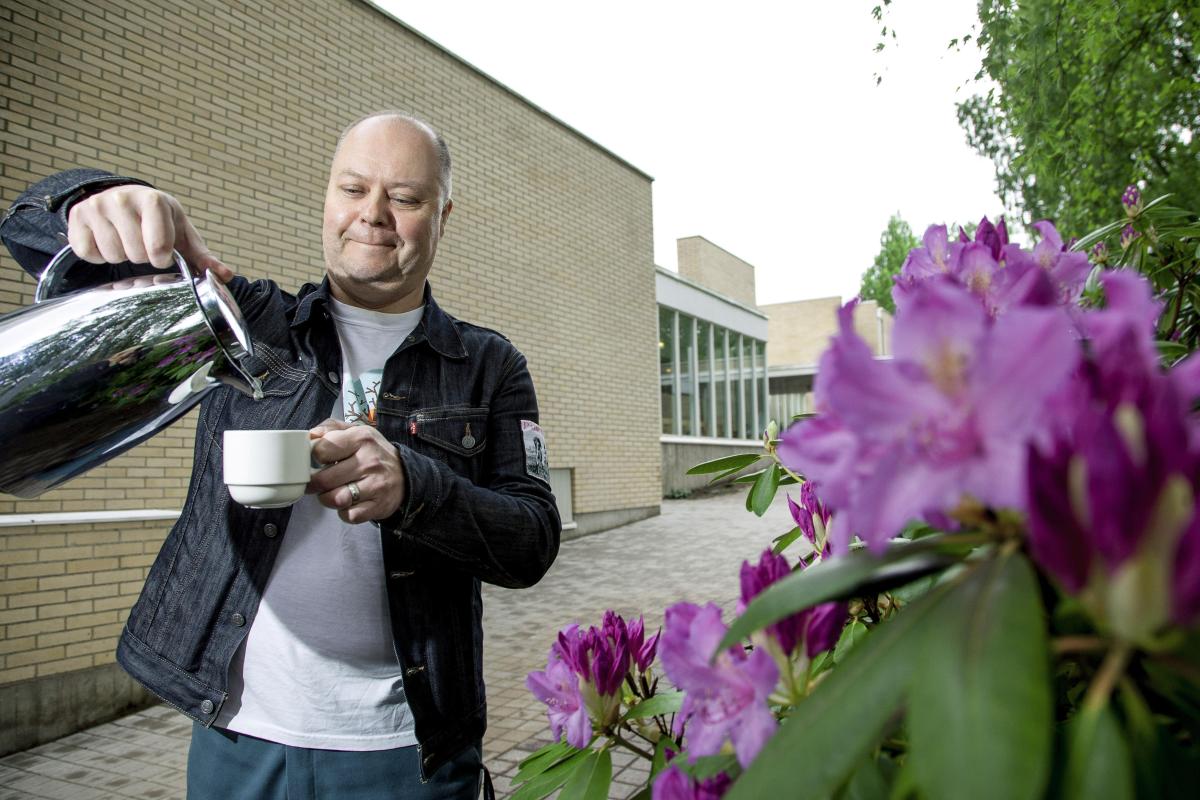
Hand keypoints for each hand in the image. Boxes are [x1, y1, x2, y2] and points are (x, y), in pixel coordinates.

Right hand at [67, 185, 234, 281]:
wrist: (124, 198)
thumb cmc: (160, 221)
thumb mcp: (183, 234)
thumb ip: (204, 257)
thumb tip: (226, 275)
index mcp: (153, 200)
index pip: (158, 247)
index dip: (161, 257)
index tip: (163, 253)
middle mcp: (122, 199)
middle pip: (134, 254)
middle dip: (142, 257)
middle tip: (143, 244)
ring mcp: (96, 206)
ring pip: (111, 255)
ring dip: (121, 256)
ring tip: (127, 241)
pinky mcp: (77, 217)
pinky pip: (87, 253)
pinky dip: (98, 255)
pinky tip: (107, 241)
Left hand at [306, 419, 405, 523]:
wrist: (406, 475)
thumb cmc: (373, 453)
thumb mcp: (356, 432)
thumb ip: (330, 428)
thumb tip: (310, 436)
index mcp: (361, 438)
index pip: (321, 450)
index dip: (315, 457)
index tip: (320, 460)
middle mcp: (370, 461)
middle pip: (324, 479)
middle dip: (315, 483)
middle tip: (318, 482)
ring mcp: (375, 485)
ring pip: (335, 499)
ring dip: (328, 499)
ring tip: (332, 493)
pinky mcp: (378, 505)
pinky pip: (349, 515)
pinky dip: (344, 512)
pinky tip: (348, 503)